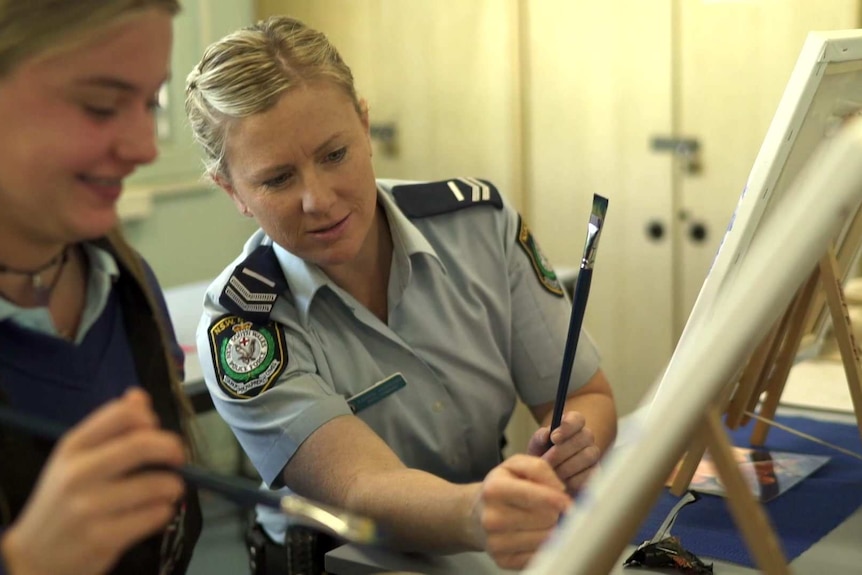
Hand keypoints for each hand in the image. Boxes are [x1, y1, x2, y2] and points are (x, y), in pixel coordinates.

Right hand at [0, 388, 185, 574]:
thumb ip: (110, 427)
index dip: (149, 417)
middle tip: (178, 457)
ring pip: (156, 483)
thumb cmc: (63, 500)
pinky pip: (155, 515)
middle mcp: (79, 473)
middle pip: (143, 444)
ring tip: (169, 489)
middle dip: (172, 448)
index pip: (121, 414)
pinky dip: (164, 511)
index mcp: (72, 447)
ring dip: (173, 485)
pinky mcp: (103, 538)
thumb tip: (138, 395)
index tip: (156, 430)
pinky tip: (154, 512)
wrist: (33, 556)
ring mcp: (90, 507)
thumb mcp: (76, 458)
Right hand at [470, 454, 570, 569]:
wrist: (475, 514)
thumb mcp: (515, 465)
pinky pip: (539, 556)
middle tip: (549, 509)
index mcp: (495, 489)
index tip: (570, 502)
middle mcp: (492, 518)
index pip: (538, 497)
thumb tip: (560, 490)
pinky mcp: (502, 561)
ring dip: (552, 530)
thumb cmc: (503, 486)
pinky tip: (536, 535)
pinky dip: (544, 547)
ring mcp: (495, 543)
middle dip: (555, 513)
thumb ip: (539, 468)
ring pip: (546, 540)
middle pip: (547, 519)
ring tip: (542, 521)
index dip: (560, 500)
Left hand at [527, 410, 600, 493]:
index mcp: (572, 425)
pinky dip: (572, 480)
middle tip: (546, 461)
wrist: (547, 481)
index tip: (553, 438)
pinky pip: (589, 474)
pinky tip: (562, 482)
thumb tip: (546, 434)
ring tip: (552, 473)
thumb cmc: (543, 458)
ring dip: (566, 466)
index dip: (568, 427)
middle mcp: (586, 437)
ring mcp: (593, 455)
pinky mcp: (596, 473)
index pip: (577, 419)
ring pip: (587, 456)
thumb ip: (539, 437)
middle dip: (562, 451)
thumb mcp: (536, 447)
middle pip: (585, 437)